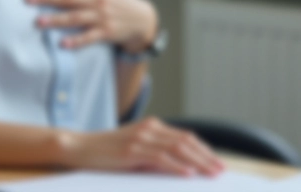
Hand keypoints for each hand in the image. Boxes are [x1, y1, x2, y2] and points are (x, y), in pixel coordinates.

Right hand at [57, 117, 224, 176]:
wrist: (80, 146)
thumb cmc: (107, 151)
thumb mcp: (135, 148)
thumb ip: (155, 153)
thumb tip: (181, 167)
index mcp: (153, 126)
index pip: (185, 137)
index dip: (204, 150)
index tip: (217, 163)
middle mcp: (150, 128)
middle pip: (186, 141)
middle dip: (206, 156)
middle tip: (221, 170)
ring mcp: (141, 138)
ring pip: (177, 149)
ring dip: (197, 162)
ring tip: (211, 174)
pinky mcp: (132, 150)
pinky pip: (160, 158)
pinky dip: (176, 166)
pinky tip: (188, 175)